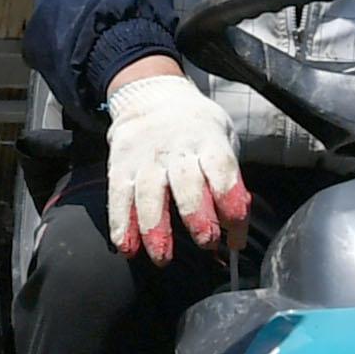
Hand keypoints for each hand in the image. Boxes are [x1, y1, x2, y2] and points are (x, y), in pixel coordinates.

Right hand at [103, 59, 250, 262]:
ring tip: (162, 257)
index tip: (236, 234)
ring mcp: (146, 158)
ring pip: (149, 194)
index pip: (223, 171)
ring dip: (155, 229)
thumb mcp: (223, 139)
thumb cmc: (196, 128)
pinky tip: (127, 247)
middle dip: (197, 217)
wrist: (152, 96)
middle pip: (186, 184)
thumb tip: (235, 227)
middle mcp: (176, 149)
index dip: (231, 202)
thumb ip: (229, 180)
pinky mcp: (120, 166)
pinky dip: (121, 225)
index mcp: (208, 140)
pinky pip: (118, 198)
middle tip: (206, 243)